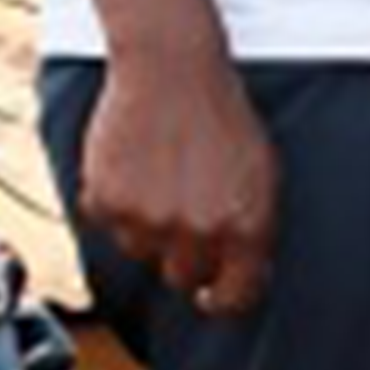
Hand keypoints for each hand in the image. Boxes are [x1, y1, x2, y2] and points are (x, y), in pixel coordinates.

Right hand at [83, 48, 278, 317]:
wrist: (173, 70)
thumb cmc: (222, 119)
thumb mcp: (261, 175)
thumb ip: (251, 230)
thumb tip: (237, 278)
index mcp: (246, 226)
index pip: (235, 298)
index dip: (224, 299)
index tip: (214, 295)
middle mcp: (198, 230)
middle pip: (183, 279)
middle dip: (186, 256)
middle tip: (184, 216)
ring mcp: (150, 219)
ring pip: (142, 253)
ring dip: (148, 228)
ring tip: (160, 178)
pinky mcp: (108, 203)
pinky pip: (108, 225)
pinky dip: (116, 204)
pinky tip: (133, 167)